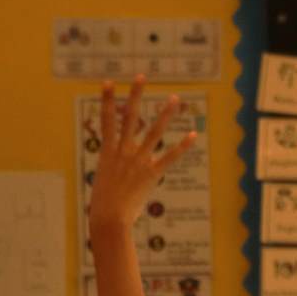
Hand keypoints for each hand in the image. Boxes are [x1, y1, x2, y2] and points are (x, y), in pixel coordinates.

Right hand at [88, 78, 195, 233]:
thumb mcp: (104, 179)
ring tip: (174, 99)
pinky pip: (170, 157)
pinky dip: (182, 146)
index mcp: (108, 152)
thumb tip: (119, 165)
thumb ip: (114, 166)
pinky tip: (192, 134)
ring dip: (165, 114)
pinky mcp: (152, 174)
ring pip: (154, 132)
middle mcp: (123, 152)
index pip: (107, 120)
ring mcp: (138, 161)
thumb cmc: (103, 203)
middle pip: (130, 118)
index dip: (107, 100)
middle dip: (135, 95)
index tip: (108, 82)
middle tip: (141, 76)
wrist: (108, 218)